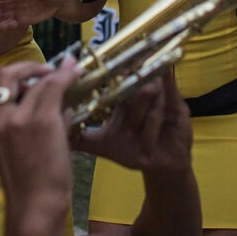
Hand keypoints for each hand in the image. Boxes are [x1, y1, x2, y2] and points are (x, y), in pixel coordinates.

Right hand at [0, 59, 80, 210]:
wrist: (35, 206)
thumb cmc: (30, 184)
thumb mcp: (15, 151)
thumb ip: (29, 123)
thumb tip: (58, 103)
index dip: (5, 80)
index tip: (24, 82)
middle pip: (4, 74)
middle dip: (25, 67)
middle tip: (44, 70)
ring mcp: (18, 118)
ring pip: (36, 81)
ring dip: (54, 73)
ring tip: (69, 73)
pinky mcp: (41, 120)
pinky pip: (54, 86)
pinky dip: (67, 76)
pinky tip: (76, 74)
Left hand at [75, 71, 190, 174]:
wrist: (161, 165)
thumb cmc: (133, 150)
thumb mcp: (105, 145)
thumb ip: (83, 139)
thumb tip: (59, 137)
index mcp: (122, 96)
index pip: (113, 78)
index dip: (107, 72)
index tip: (96, 70)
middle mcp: (140, 91)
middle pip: (130, 85)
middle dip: (129, 113)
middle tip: (128, 133)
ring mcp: (160, 96)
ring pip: (148, 95)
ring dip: (144, 122)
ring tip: (143, 145)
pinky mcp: (177, 105)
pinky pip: (169, 93)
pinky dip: (166, 84)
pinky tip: (164, 72)